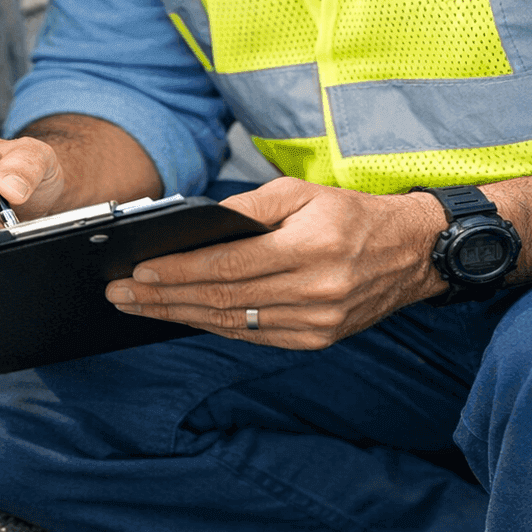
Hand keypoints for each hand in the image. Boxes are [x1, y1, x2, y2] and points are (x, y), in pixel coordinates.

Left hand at [104, 178, 447, 348]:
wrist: (413, 252)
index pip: (228, 265)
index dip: (178, 271)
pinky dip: (213, 325)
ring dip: (179, 315)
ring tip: (137, 307)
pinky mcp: (317, 338)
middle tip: (118, 294)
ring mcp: (317, 322)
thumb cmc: (352, 215)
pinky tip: (181, 316)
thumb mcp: (302, 192)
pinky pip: (252, 335)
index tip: (136, 272)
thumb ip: (248, 208)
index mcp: (311, 248)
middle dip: (163, 297)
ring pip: (232, 323)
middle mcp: (316, 291)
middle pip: (222, 299)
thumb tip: (193, 226)